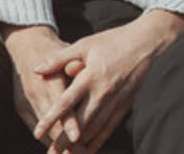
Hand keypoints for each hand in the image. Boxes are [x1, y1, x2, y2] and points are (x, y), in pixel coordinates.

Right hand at [1, 24, 81, 152]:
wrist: (27, 45)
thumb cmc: (55, 49)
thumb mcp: (67, 52)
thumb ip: (75, 65)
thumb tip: (83, 71)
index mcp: (49, 80)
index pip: (60, 107)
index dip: (70, 124)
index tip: (79, 139)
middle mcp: (36, 93)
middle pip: (51, 124)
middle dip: (65, 142)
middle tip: (81, 152)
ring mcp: (27, 102)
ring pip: (43, 129)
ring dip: (56, 143)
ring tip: (75, 153)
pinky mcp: (21, 107)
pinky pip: (35, 126)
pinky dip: (48, 138)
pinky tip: (60, 148)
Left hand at [31, 9, 183, 152]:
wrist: (146, 43)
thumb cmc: (113, 41)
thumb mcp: (84, 45)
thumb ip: (59, 59)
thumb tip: (37, 70)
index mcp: (90, 76)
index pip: (66, 103)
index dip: (50, 119)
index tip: (37, 132)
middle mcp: (103, 92)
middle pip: (79, 122)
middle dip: (63, 140)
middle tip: (50, 153)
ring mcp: (116, 100)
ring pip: (94, 129)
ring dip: (78, 145)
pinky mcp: (126, 105)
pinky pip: (110, 128)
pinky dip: (98, 141)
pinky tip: (87, 150)